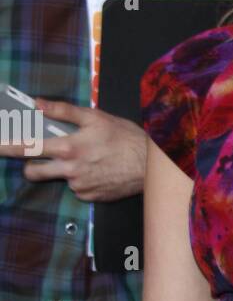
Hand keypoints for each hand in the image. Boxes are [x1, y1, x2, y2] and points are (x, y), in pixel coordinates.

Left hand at [0, 98, 145, 199]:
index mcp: (68, 148)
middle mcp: (70, 170)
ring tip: (88, 160)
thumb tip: (37, 103)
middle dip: (30, 166)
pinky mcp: (90, 197)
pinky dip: (82, 180)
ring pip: (59, 178)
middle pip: (34, 172)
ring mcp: (80, 186)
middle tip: (37, 159)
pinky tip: (98, 170)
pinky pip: (77, 189)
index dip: (8, 147)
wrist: (150, 165)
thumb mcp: (95, 117)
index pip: (29, 148)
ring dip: (64, 170)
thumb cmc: (125, 137)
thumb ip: (62, 111)